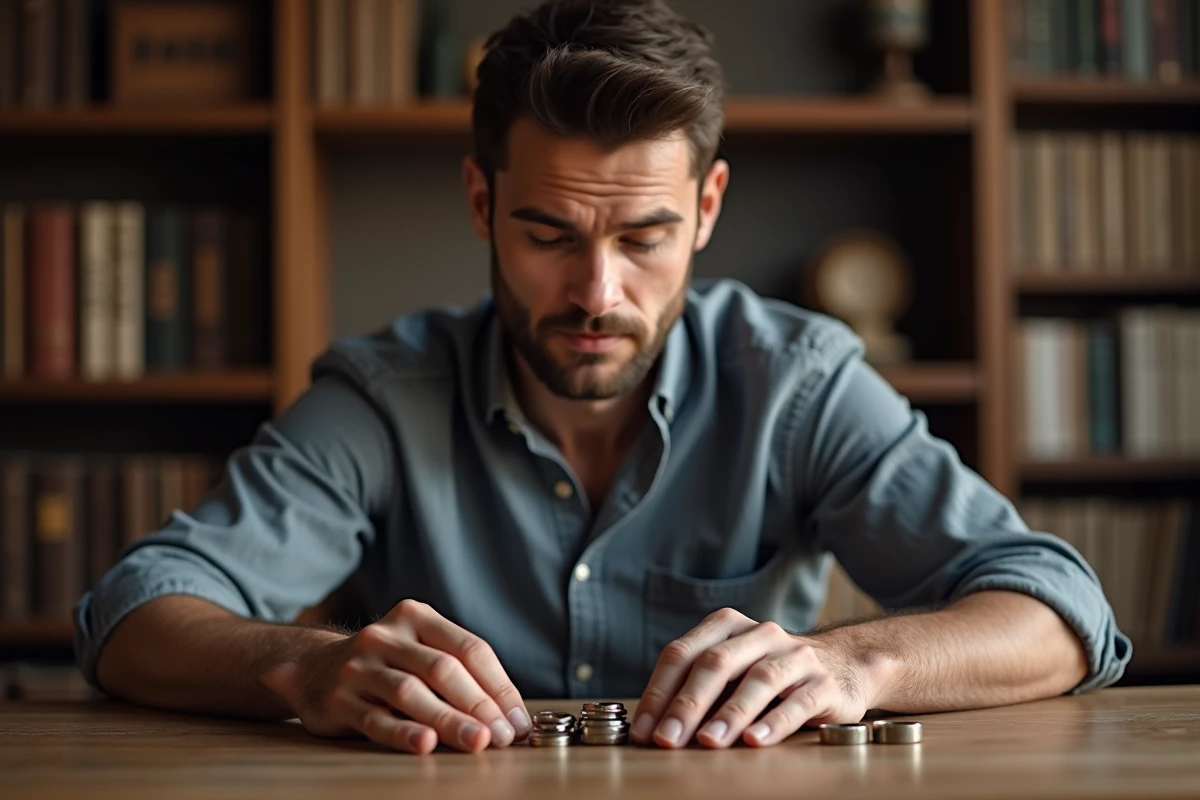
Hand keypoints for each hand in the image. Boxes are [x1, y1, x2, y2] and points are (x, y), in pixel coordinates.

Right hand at [289, 599, 531, 753]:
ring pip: (411, 693)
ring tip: (478, 742)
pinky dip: (404, 732)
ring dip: (449, 719)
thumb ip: (459, 673)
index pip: (469, 649)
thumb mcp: (419, 652)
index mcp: (416, 617)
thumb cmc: (386, 665)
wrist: (313, 668)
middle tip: (504, 735)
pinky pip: (375, 718)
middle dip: (480, 705)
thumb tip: (510, 716)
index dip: (499, 686)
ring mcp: (359, 666)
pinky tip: (427, 744)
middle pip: (443, 670)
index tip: (519, 720)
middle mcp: (386, 636)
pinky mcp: (339, 699)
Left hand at [630, 608, 870, 748]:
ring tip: (708, 742)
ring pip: (758, 680)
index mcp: (727, 626)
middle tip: (666, 740)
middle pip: (716, 664)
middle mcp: (760, 634)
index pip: (683, 653)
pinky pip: (798, 701)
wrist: (844, 666)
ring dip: (730, 714)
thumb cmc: (771, 674)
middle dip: (687, 704)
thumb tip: (652, 728)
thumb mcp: (733, 669)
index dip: (659, 692)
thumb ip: (698, 688)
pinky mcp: (824, 682)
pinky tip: (756, 741)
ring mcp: (795, 656)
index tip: (643, 731)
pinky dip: (775, 722)